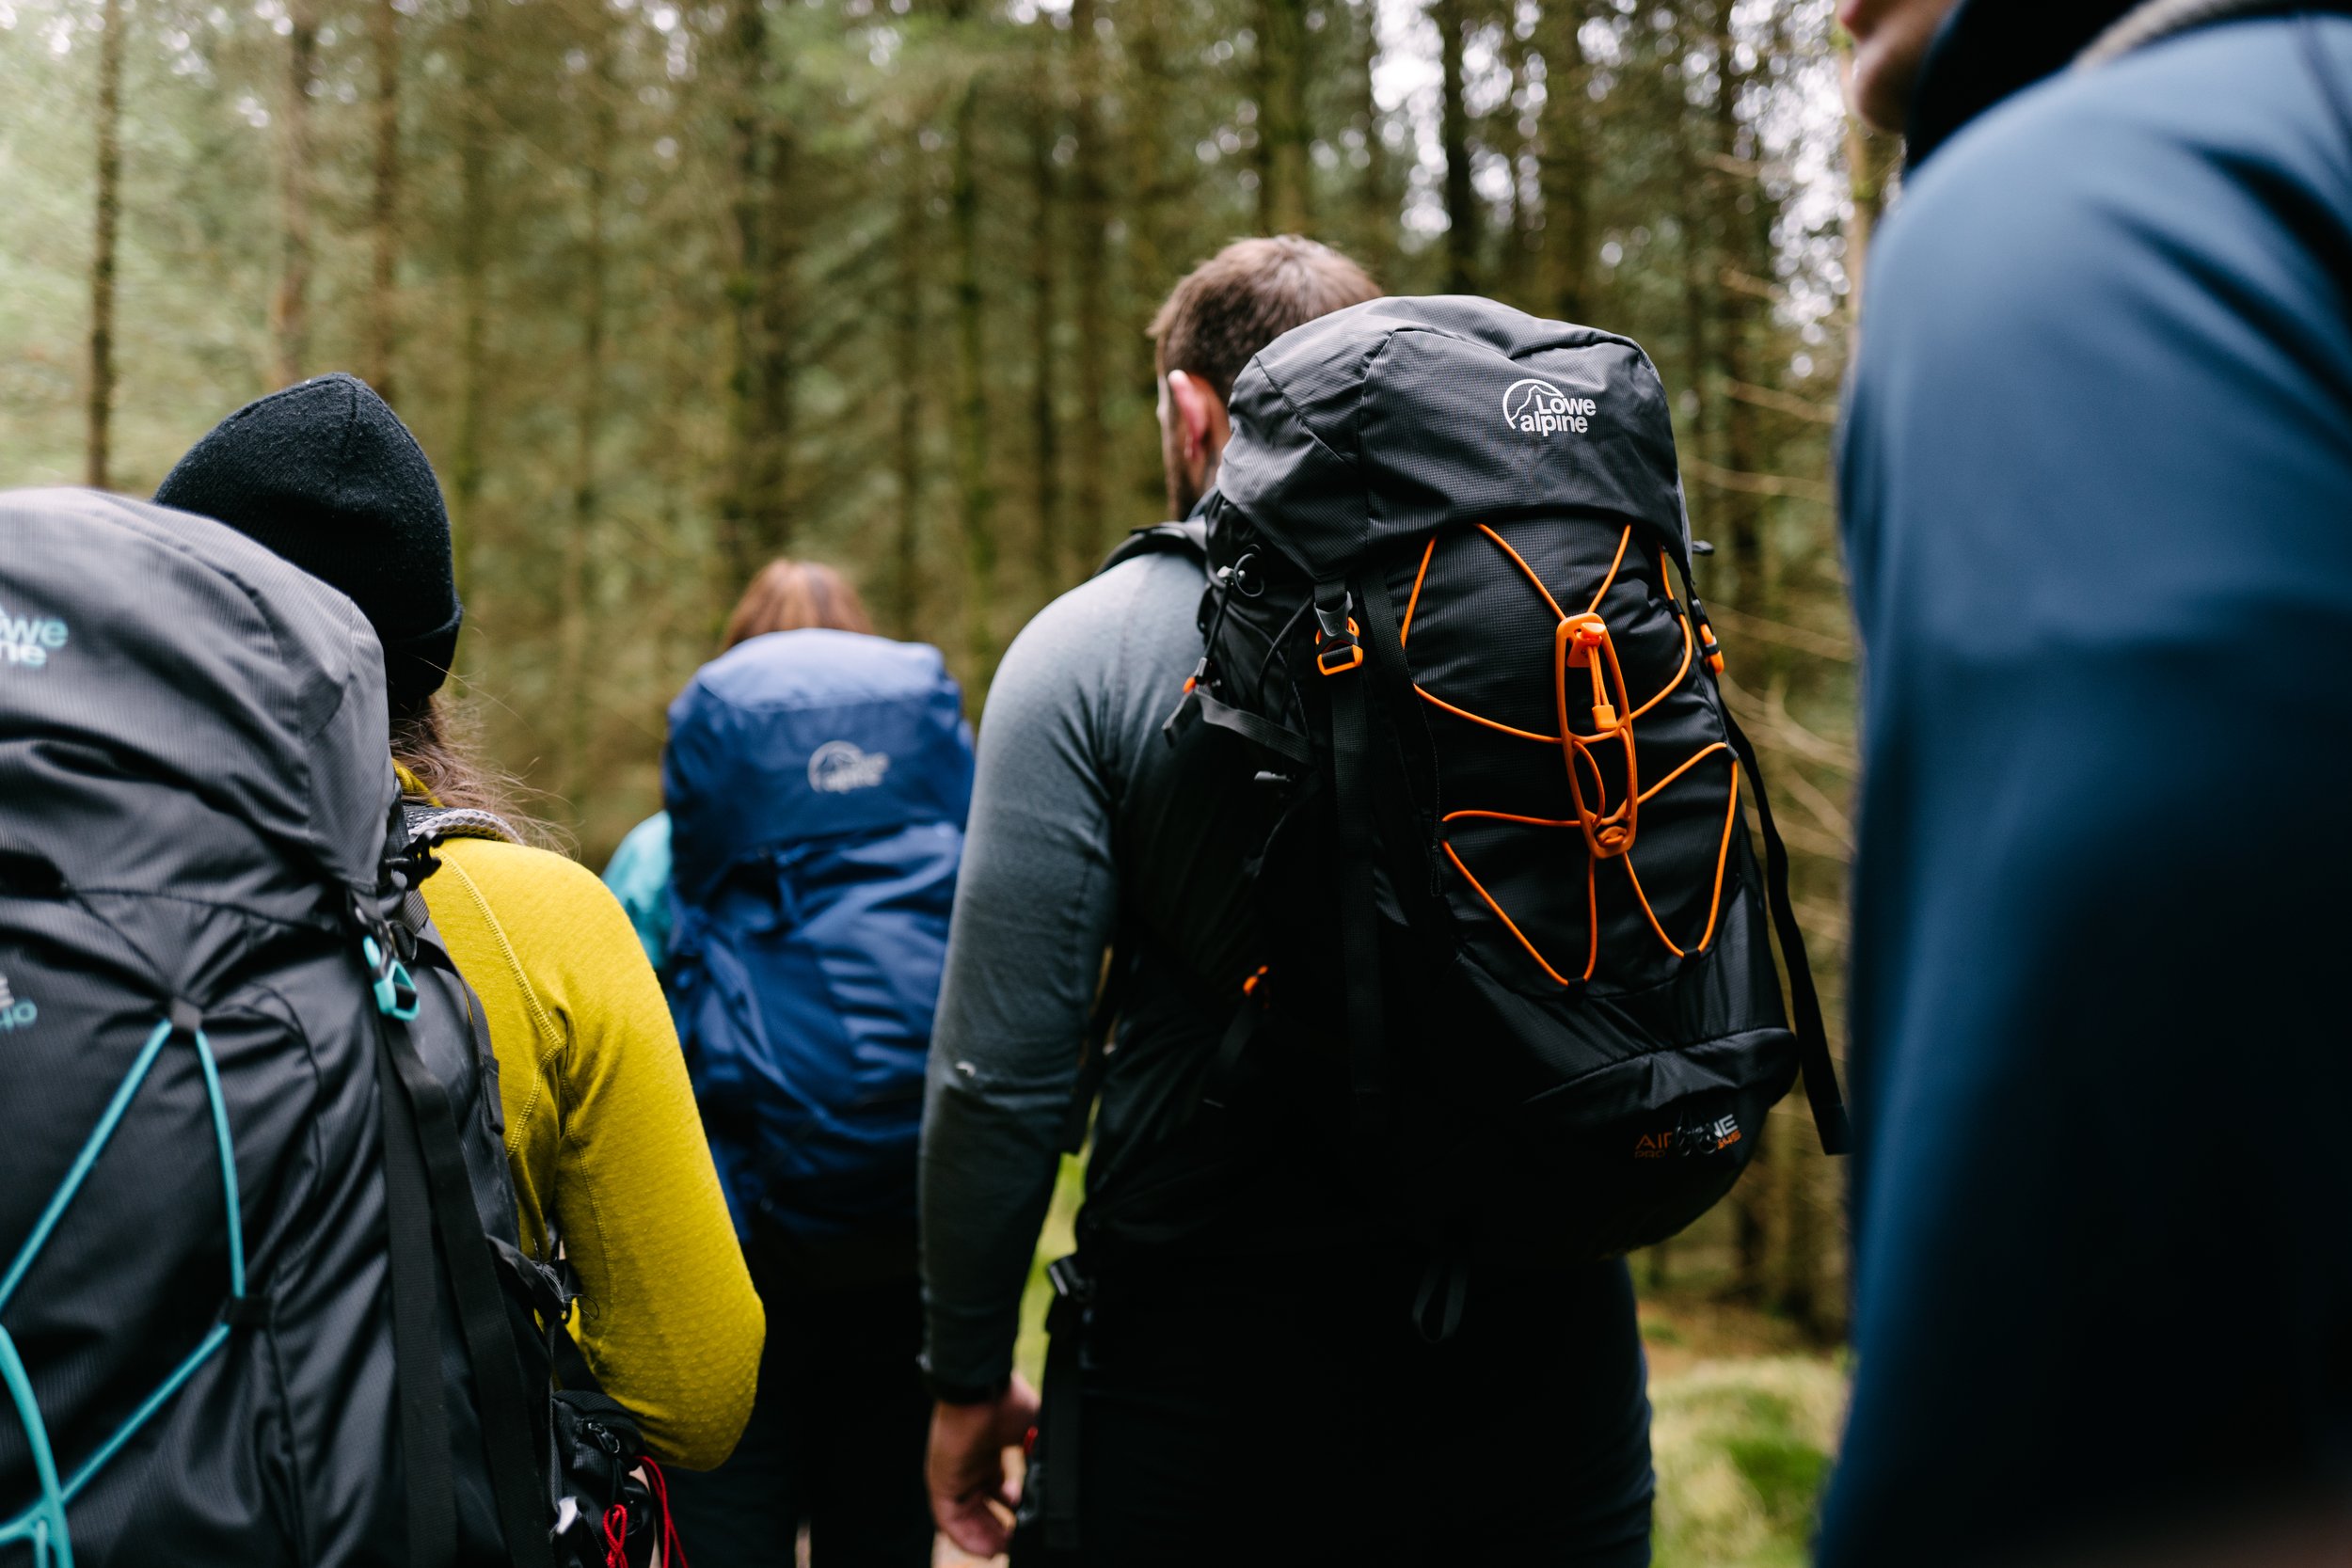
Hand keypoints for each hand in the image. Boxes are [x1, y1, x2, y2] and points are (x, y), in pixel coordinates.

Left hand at [926, 1372, 1041, 1558]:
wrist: (983, 1390)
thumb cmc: (1008, 1404)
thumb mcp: (1035, 1433)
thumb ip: (1043, 1456)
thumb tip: (1059, 1482)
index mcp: (991, 1454)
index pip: (1000, 1491)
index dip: (1015, 1509)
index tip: (1030, 1521)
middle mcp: (972, 1467)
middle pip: (984, 1508)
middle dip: (1001, 1529)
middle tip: (1018, 1542)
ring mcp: (955, 1476)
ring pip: (968, 1519)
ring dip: (986, 1538)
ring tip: (1005, 1551)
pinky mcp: (941, 1484)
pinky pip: (950, 1521)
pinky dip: (967, 1539)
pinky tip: (987, 1550)